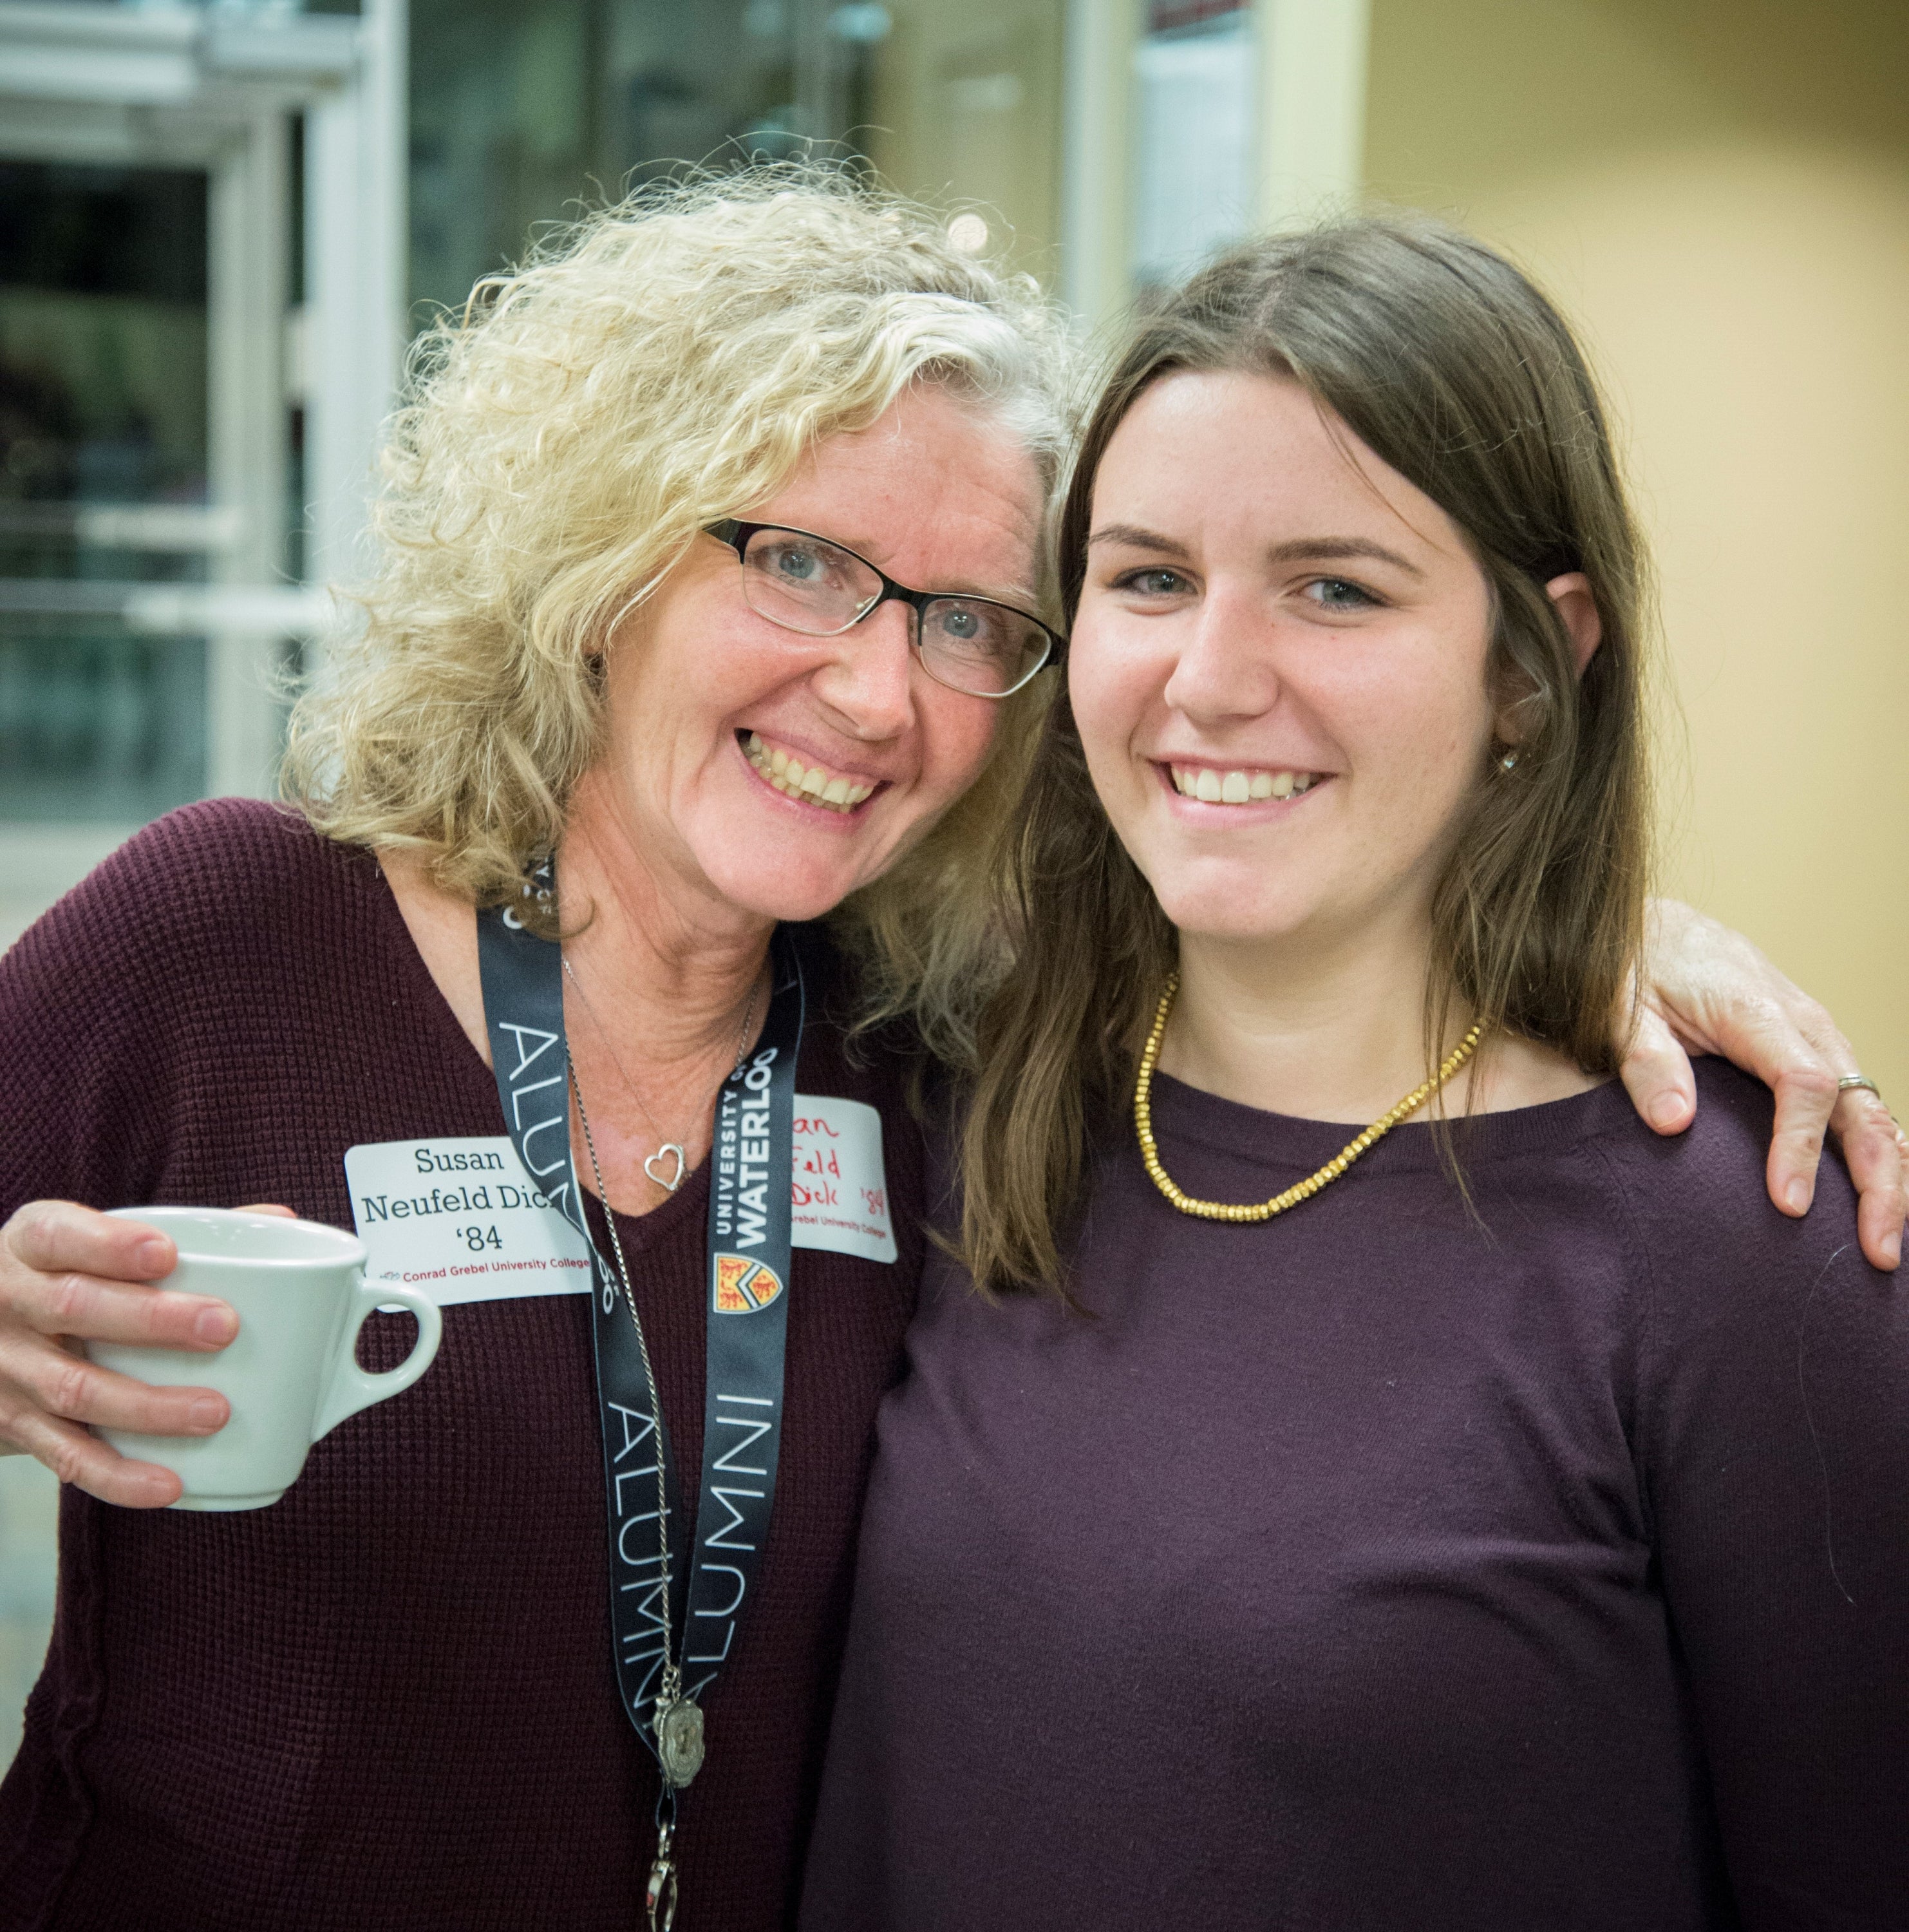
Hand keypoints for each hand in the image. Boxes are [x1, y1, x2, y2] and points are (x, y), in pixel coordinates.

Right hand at [0, 1198, 294, 1504]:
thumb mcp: (87, 1242)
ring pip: (74, 1388)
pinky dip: (118, 1475)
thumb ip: (178, 1231)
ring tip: (216, 1412)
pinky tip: (169, 1483)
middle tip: (223, 1327)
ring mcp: (8, 1370)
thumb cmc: (62, 1276)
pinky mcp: (12, 1427)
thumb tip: (278, 1221)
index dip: (109, 1245)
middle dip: (152, 1320)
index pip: (58, 1235)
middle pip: (73, 1307)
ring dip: (149, 1407)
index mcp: (31, 1246)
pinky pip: (64, 1457)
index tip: (167, 1254)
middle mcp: (8, 1304)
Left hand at [1618, 900, 1904, 1270]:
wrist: (1655, 929)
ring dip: (1889, 1177)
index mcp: (1757, 1012)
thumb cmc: (1635, 969)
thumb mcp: (1621, 1010)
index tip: (1789, 1205)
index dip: (1801, 1147)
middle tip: (1876, 1249)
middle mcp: (1805, 1025)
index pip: (1803, 1084)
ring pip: (1874, 1112)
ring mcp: (1818, 1040)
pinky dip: (1878, 1154)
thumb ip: (1647, 1063)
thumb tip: (1672, 1123)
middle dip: (1878, 1181)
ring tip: (1884, 1245)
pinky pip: (1860, 1107)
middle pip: (1861, 1107)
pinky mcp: (1816, 1054)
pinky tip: (1879, 1202)